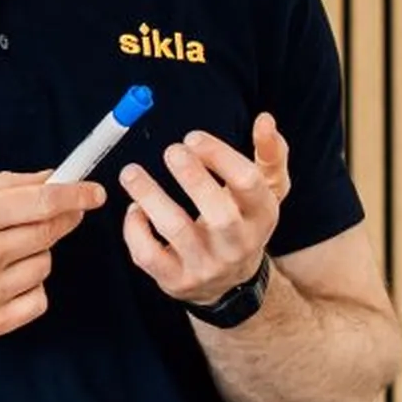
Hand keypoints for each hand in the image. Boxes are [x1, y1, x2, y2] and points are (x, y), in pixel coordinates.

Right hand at [0, 172, 103, 341]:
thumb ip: (5, 183)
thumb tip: (53, 178)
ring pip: (46, 265)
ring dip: (35, 256)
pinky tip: (2, 281)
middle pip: (50, 232)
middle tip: (57, 217)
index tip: (95, 193)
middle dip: (61, 221)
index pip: (44, 201)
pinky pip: (39, 298)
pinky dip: (30, 288)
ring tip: (3, 255)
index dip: (77, 195)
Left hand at [121, 115, 289, 305]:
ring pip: (177, 230)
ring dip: (151, 197)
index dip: (220, 157)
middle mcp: (237, 244)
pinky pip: (148, 256)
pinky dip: (135, 229)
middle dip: (192, 178)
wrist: (230, 282)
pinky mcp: (175, 280)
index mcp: (261, 215)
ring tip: (131, 172)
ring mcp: (206, 265)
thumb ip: (270, 154)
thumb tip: (265, 119)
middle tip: (171, 150)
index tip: (192, 137)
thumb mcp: (266, 190)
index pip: (248, 184)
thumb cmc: (244, 221)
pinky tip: (134, 208)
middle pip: (219, 214)